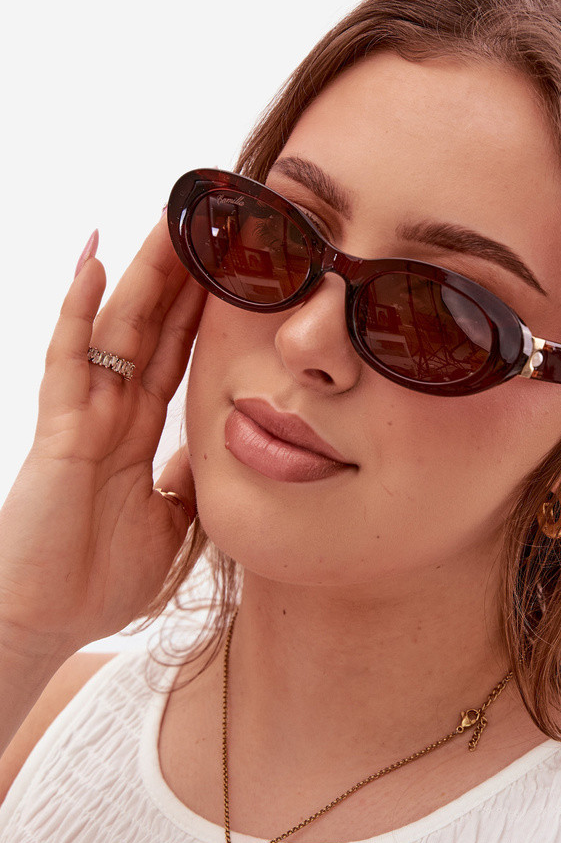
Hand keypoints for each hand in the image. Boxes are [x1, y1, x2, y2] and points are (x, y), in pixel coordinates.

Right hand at [0, 214, 206, 663]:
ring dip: (139, 273)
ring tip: (165, 219)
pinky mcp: (58, 429)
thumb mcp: (173, 524)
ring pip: (115, 326)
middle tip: (208, 219)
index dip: (204, 309)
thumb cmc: (98, 580)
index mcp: (140, 430)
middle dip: (180, 273)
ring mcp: (83, 414)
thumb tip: (222, 443)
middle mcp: (113, 410)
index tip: (235, 267)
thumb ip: (192, 478)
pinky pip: (67, 358)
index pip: (178, 352)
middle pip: (152, 325)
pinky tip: (93, 265)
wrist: (43, 623)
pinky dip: (78, 310)